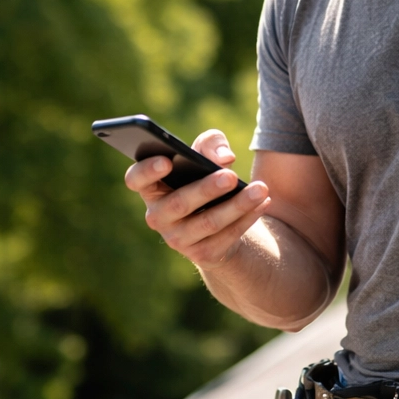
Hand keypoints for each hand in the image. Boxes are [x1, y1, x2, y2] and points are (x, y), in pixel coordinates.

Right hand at [124, 129, 272, 268]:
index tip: (167, 160)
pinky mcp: (202, 254)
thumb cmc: (204, 178)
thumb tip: (224, 157)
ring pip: (208, 223)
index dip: (147, 171)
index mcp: (152, 188)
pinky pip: (226, 236)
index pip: (136, 180)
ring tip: (260, 189)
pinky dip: (247, 218)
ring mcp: (178, 239)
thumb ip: (211, 144)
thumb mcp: (206, 155)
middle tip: (230, 176)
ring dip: (237, 205)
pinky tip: (263, 202)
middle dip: (206, 189)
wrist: (217, 222)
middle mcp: (158, 216)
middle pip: (178, 204)